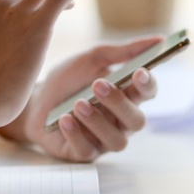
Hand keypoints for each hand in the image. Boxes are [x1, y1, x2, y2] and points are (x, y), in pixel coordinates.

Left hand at [0, 36, 161, 161]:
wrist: (34, 100)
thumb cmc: (67, 80)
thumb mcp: (93, 59)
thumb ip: (124, 51)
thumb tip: (160, 39)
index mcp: (127, 96)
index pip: (148, 93)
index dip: (148, 85)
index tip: (140, 72)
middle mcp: (120, 122)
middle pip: (136, 121)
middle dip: (119, 103)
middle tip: (98, 84)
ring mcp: (103, 140)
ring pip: (116, 141)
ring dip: (98, 121)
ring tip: (78, 103)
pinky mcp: (83, 153)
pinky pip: (87, 150)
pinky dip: (76, 134)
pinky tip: (64, 119)